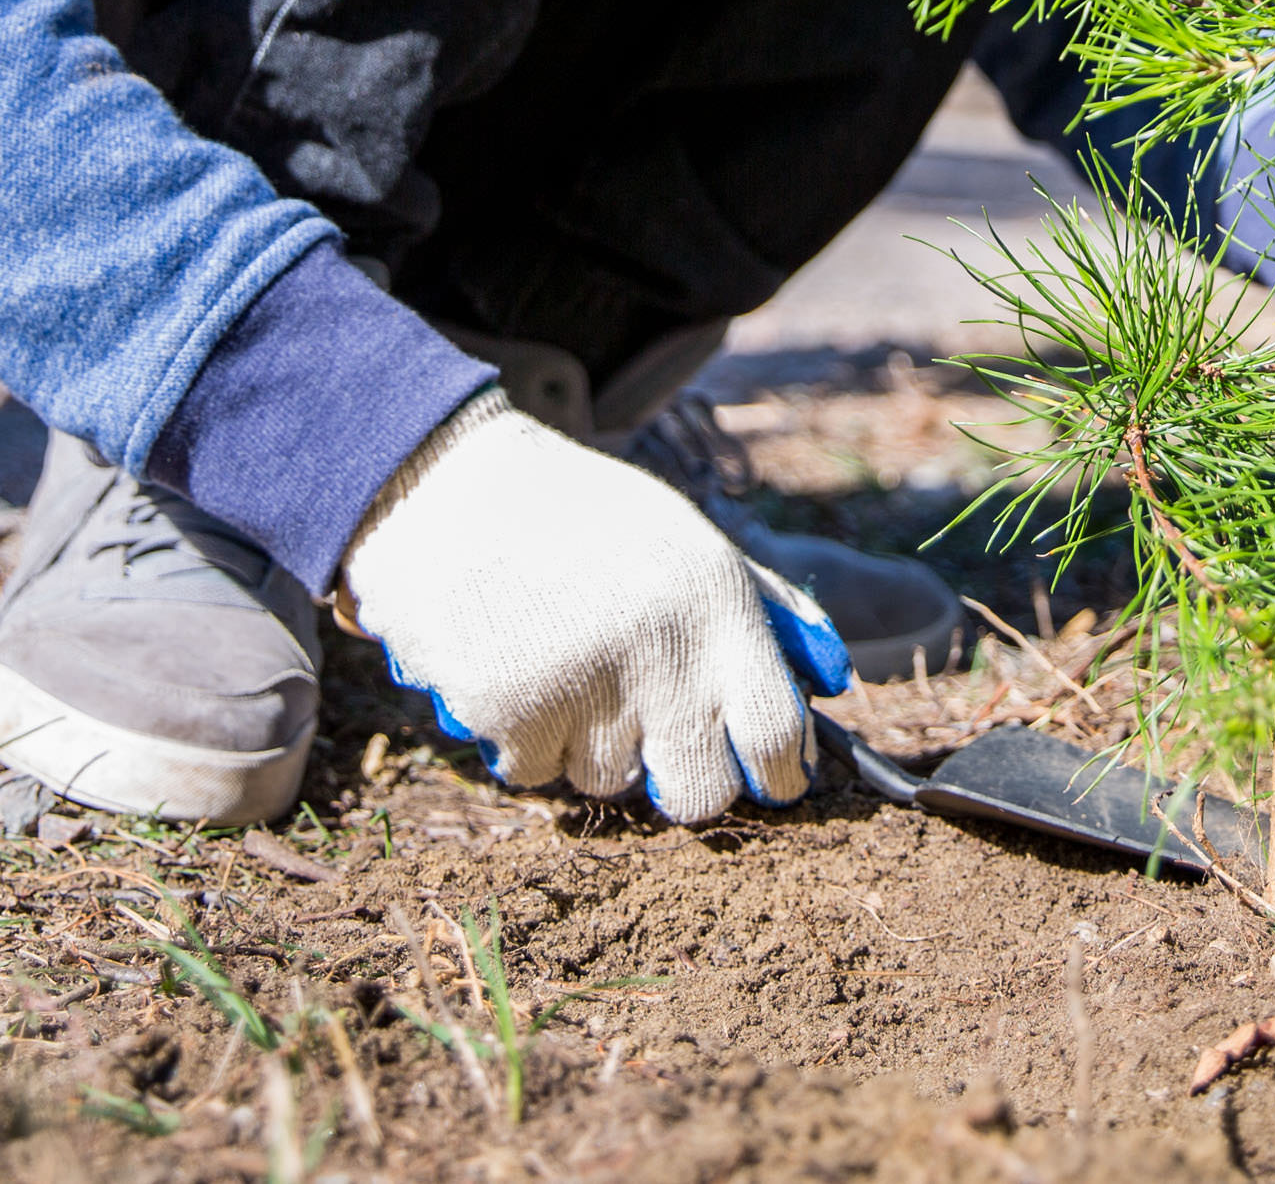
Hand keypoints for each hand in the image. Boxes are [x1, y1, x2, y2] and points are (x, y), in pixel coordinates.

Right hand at [333, 392, 849, 819]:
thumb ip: (765, 608)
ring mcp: (580, 684)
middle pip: (699, 793)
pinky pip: (532, 774)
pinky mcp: (505, 711)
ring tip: (563, 661)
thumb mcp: (687, 537)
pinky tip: (511, 665)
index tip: (770, 779)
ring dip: (589, 745)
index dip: (779, 773)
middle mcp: (658, 647)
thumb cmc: (578, 517)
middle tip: (651, 734)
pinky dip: (521, 739)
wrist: (442, 482)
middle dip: (680, 778)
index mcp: (715, 600)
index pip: (777, 733)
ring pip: (608, 782)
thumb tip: (833, 679)